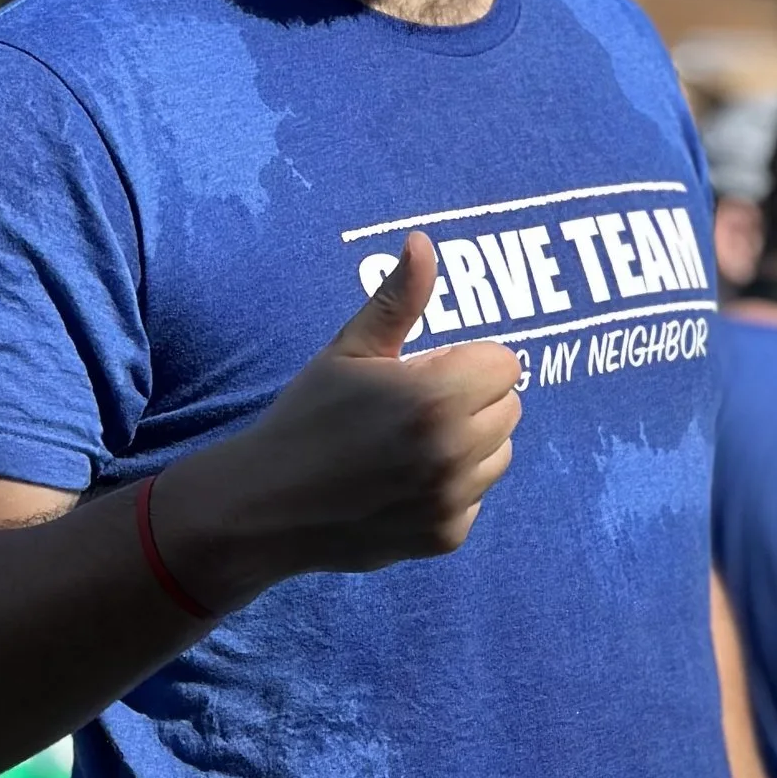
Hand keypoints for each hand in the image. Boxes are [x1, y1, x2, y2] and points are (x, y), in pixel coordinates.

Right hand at [161, 235, 523, 601]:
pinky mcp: (446, 537)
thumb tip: (424, 241)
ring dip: (469, 445)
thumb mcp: (350, 350)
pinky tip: (401, 484)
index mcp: (437, 396)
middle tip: (412, 408)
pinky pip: (476, 497)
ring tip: (409, 445)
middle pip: (510, 408)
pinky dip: (451, 490)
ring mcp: (453, 499)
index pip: (505, 364)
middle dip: (471, 400)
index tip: (424, 371)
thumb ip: (399, 298)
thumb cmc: (307, 415)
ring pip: (499, 454)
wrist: (266, 505)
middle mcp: (454, 451)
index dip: (466, 361)